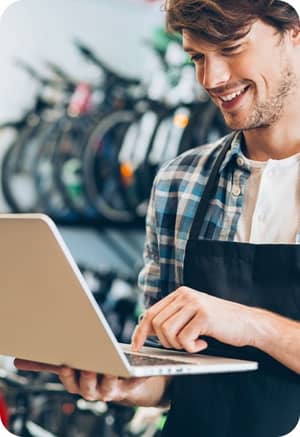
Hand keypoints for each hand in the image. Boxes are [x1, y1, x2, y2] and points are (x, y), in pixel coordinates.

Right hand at [14, 359, 170, 405]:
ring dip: (109, 378)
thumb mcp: (75, 362)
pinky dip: (140, 377)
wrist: (123, 381)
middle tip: (89, 366)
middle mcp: (93, 391)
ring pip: (109, 387)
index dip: (68, 375)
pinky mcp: (130, 387)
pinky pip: (135, 384)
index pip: (70, 382)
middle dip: (87, 377)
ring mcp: (111, 391)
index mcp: (78, 384)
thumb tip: (18, 361)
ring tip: (113, 366)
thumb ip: (51, 362)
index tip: (66, 364)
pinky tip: (145, 369)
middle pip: (88, 388)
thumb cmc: (94, 366)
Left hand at [132, 286, 255, 352]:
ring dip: (178, 345)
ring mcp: (194, 304)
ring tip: (193, 343)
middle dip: (164, 342)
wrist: (248, 323)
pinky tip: (203, 344)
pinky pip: (184, 339)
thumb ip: (173, 317)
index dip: (141, 331)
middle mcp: (184, 295)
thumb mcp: (192, 315)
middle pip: (156, 324)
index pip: (151, 312)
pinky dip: (192, 348)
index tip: (137, 346)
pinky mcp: (204, 316)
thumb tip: (146, 331)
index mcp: (179, 294)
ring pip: (167, 332)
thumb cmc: (219, 324)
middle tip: (182, 345)